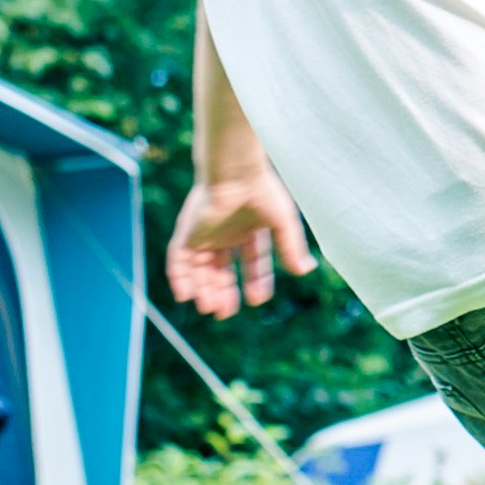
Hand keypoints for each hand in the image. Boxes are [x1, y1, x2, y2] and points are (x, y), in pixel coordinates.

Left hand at [167, 170, 317, 317]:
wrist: (235, 172)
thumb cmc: (261, 191)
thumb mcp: (282, 223)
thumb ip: (292, 247)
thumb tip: (306, 270)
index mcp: (248, 230)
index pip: (252, 262)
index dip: (255, 281)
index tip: (257, 299)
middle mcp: (225, 234)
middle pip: (222, 270)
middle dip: (224, 292)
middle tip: (225, 313)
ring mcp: (204, 234)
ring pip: (200, 269)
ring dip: (203, 290)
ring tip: (210, 308)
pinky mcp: (187, 232)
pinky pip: (178, 260)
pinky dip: (180, 278)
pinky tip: (186, 295)